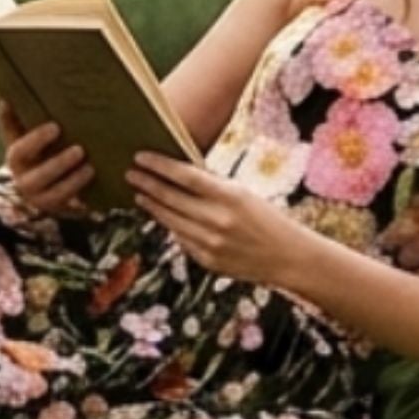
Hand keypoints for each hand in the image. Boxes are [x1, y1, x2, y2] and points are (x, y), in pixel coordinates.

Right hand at [0, 100, 95, 218]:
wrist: (40, 184)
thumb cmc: (35, 149)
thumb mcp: (22, 134)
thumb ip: (14, 117)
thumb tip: (4, 96)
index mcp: (16, 159)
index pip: (20, 150)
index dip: (36, 140)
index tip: (56, 126)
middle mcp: (25, 181)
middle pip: (38, 176)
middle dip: (59, 164)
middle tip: (80, 149)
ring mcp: (43, 199)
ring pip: (57, 194)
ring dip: (74, 182)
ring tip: (91, 168)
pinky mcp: (62, 210)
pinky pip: (73, 208)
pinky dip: (86, 202)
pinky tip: (99, 188)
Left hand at [125, 152, 299, 284]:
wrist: (288, 257)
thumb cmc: (266, 219)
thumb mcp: (244, 195)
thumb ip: (212, 187)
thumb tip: (177, 174)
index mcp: (230, 196)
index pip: (185, 176)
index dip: (159, 166)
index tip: (140, 157)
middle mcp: (218, 220)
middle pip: (171, 198)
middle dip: (147, 184)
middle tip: (130, 174)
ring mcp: (211, 243)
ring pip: (170, 220)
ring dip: (152, 205)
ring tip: (140, 193)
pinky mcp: (208, 261)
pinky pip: (182, 239)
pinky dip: (171, 226)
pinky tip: (162, 216)